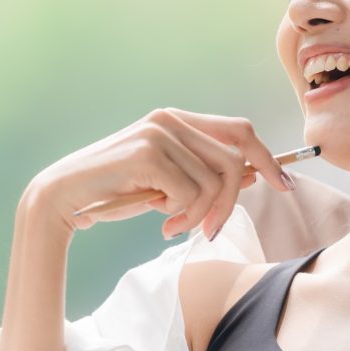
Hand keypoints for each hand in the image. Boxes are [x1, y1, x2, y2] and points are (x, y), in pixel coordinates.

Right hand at [28, 108, 294, 239]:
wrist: (64, 197)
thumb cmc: (114, 193)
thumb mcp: (167, 184)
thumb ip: (204, 174)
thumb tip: (255, 174)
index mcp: (176, 119)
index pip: (239, 130)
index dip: (268, 157)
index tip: (285, 185)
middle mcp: (170, 119)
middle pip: (234, 159)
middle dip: (230, 202)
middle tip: (208, 231)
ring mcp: (159, 133)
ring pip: (215, 181)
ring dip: (200, 216)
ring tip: (173, 226)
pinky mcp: (148, 153)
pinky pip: (191, 194)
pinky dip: (183, 217)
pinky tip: (159, 223)